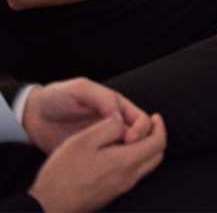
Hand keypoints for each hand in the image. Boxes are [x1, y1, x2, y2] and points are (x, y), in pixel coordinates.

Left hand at [23, 79, 154, 154]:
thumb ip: (101, 97)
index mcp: (117, 107)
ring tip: (116, 163)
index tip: (130, 139)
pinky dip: (113, 165)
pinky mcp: (92, 154)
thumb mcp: (80, 89)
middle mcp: (115, 124)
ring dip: (127, 157)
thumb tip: (119, 116)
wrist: (33, 116)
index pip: (141, 120)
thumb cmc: (58, 97)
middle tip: (124, 152)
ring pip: (127, 151)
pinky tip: (105, 169)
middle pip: (140, 137)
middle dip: (139, 145)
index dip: (141, 129)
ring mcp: (104, 140)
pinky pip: (108, 161)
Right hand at [28, 114, 165, 212]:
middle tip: (149, 125)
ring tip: (131, 136)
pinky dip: (135, 159)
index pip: (158, 142)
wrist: (48, 206)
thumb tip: (125, 124)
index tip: (155, 116)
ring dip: (146, 149)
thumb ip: (111, 126)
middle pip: (156, 155)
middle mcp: (129, 177)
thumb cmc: (63, 172)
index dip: (159, 126)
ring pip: (146, 166)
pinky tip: (118, 152)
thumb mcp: (85, 139)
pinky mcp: (112, 194)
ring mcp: (121, 188)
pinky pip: (133, 174)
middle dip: (156, 137)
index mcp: (127, 161)